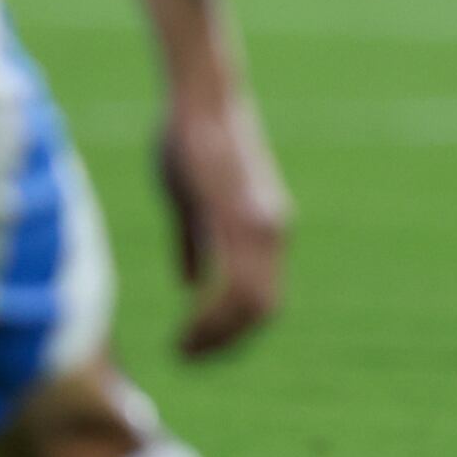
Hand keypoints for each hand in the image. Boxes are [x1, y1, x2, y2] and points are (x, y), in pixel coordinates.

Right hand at [152, 91, 293, 359]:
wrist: (201, 98)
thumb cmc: (192, 142)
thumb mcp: (192, 202)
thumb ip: (198, 244)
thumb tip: (192, 284)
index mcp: (263, 230)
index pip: (262, 300)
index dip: (232, 331)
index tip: (196, 348)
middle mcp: (270, 231)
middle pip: (262, 311)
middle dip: (226, 343)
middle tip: (189, 358)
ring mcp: (259, 224)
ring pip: (252, 304)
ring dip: (218, 337)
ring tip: (185, 350)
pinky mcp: (239, 217)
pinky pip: (235, 283)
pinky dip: (213, 316)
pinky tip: (187, 329)